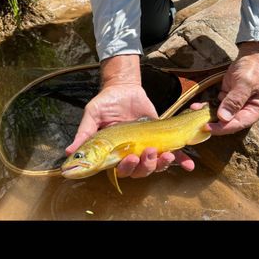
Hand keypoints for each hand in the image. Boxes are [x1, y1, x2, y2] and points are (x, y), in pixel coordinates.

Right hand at [66, 55, 193, 176]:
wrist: (123, 87)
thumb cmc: (106, 102)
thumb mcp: (92, 115)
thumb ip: (84, 133)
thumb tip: (69, 151)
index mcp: (114, 153)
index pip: (120, 170)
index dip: (126, 169)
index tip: (131, 158)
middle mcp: (131, 153)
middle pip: (140, 171)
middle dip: (146, 166)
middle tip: (148, 153)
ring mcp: (147, 146)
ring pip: (155, 164)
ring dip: (162, 164)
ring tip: (166, 155)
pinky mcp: (160, 137)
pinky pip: (172, 151)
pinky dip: (181, 160)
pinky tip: (189, 164)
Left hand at [191, 42, 258, 134]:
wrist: (249, 56)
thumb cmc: (251, 69)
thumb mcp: (244, 83)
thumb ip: (234, 101)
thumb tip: (224, 118)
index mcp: (257, 109)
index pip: (239, 123)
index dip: (224, 128)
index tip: (208, 128)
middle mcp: (247, 110)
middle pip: (229, 122)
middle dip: (213, 123)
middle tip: (198, 125)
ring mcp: (236, 106)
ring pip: (220, 115)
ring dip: (206, 115)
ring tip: (194, 113)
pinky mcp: (227, 99)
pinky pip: (215, 105)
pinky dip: (205, 106)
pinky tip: (195, 106)